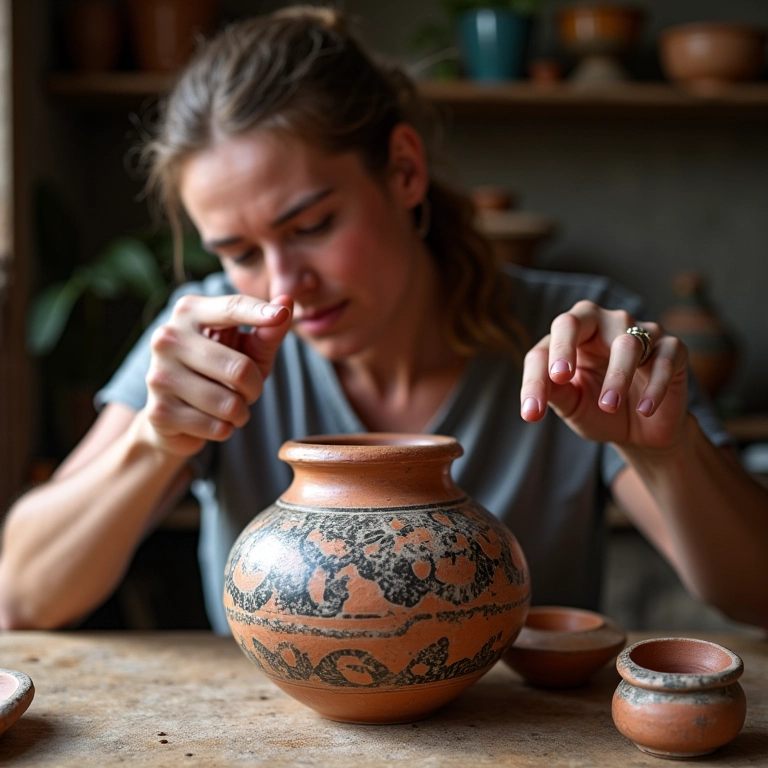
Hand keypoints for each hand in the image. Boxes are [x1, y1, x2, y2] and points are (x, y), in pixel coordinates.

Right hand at [142, 293, 292, 456]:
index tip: (281, 315)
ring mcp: (159, 374)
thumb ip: (268, 330)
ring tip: (229, 407)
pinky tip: (210, 421)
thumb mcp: (248, 350)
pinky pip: (216, 427)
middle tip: (248, 392)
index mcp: (189, 312)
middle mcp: (168, 337)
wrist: (173, 417)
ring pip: (229, 403)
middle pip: (239, 369)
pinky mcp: (159, 411)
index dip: (259, 313)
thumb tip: (287, 301)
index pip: (231, 308)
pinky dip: (224, 429)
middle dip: (254, 388)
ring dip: (240, 412)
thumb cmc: (217, 373)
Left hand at [520, 300, 688, 450]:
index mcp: (572, 336)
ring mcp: (641, 333)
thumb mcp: (573, 405)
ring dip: (617, 375)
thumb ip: (555, 393)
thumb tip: (534, 394)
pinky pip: (664, 357)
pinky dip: (655, 385)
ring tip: (608, 406)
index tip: (532, 413)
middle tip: (560, 376)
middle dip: (566, 345)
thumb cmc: (599, 412)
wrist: (642, 434)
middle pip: (582, 316)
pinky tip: (645, 409)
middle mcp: (604, 324)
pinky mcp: (672, 350)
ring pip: (628, 342)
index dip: (535, 380)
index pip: (545, 350)